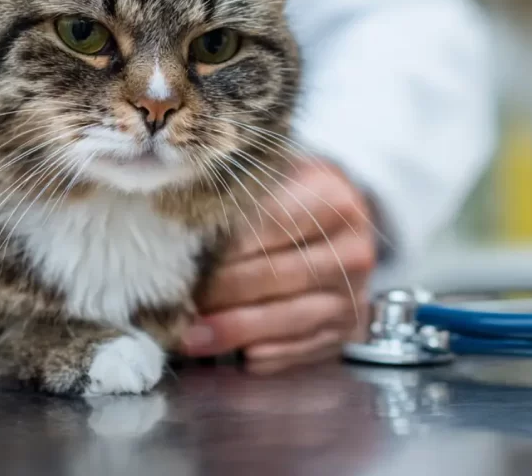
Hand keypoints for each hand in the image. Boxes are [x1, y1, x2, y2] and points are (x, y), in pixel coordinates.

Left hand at [181, 158, 374, 373]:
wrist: (345, 224)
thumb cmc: (297, 196)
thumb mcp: (277, 176)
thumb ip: (242, 195)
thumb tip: (185, 229)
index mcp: (335, 201)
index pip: (273, 222)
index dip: (228, 243)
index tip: (187, 256)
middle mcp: (351, 250)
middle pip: (278, 275)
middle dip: (222, 291)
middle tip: (179, 300)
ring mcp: (352, 295)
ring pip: (288, 318)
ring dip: (234, 330)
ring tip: (191, 336)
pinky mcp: (346, 330)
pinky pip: (302, 349)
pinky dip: (263, 354)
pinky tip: (230, 354)